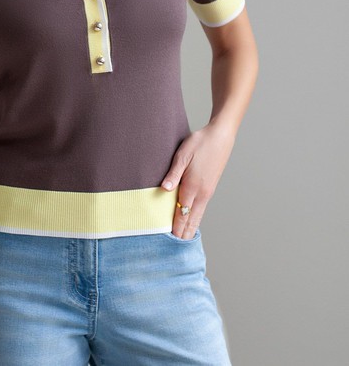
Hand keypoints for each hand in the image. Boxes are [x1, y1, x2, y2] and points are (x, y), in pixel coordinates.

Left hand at [160, 124, 234, 238]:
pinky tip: (192, 222)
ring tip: (183, 241)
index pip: (181, 214)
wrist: (220, 136)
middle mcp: (202, 193)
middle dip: (183, 234)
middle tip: (174, 249)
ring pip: (197, 216)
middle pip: (191, 220)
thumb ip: (173, 174)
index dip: (175, 228)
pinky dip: (195, 219)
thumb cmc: (200, 143)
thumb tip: (164, 190)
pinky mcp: (210, 188)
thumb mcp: (183, 155)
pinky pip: (201, 209)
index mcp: (193, 187)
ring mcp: (207, 192)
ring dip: (190, 228)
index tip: (168, 242)